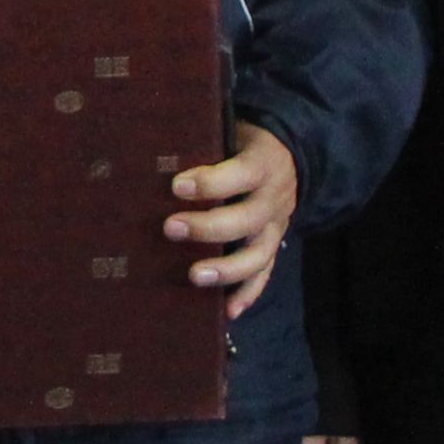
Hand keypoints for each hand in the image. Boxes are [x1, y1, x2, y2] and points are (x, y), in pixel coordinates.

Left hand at [166, 120, 300, 317]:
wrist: (290, 155)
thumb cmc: (242, 143)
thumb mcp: (231, 131)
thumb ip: (203, 143)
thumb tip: (153, 150)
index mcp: (262, 163)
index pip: (240, 173)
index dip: (210, 182)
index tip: (176, 186)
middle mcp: (273, 198)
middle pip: (247, 219)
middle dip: (208, 227)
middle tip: (169, 228)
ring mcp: (276, 227)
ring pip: (257, 254)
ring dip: (226, 269)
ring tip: (194, 276)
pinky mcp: (274, 247)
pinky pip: (264, 275)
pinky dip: (247, 294)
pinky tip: (227, 312)